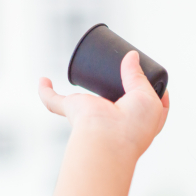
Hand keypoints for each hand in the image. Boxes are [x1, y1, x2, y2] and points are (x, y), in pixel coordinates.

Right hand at [38, 50, 169, 157]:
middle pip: (113, 102)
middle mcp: (113, 121)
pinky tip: (44, 80)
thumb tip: (132, 56)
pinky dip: (46, 92)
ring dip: (80, 94)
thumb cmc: (132, 126)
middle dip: (116, 89)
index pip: (144, 105)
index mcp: (137, 122)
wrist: (108, 139)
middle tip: (122, 69)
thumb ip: (139, 76)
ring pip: (82, 102)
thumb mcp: (147, 97)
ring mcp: (91, 117)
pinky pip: (53, 101)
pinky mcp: (73, 111)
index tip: (151, 74)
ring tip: (87, 71)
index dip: (148, 89)